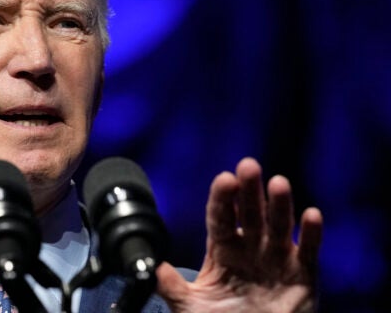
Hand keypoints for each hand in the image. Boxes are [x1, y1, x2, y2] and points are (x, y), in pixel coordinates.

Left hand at [156, 157, 322, 312]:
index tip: (224, 179)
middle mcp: (250, 248)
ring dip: (280, 205)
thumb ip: (173, 287)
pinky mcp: (303, 275)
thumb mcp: (191, 306)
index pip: (221, 217)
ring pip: (279, 226)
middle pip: (250, 214)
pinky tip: (311, 215)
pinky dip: (312, 234)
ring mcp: (277, 258)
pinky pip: (309, 252)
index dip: (222, 198)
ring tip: (278, 184)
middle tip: (248, 166)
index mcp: (223, 250)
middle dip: (250, 191)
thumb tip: (152, 267)